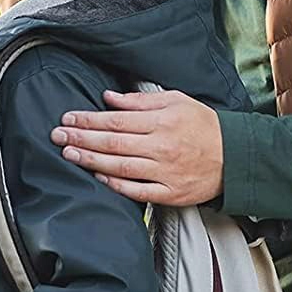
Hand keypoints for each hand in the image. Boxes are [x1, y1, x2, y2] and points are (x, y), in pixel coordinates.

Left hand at [52, 88, 223, 204]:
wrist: (235, 157)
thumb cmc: (204, 124)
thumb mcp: (175, 101)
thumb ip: (140, 100)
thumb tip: (109, 97)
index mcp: (161, 121)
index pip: (116, 119)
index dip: (89, 119)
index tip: (68, 117)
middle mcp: (160, 147)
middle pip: (113, 143)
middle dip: (82, 138)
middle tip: (57, 135)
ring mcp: (164, 173)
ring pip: (120, 167)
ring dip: (91, 160)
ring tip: (69, 153)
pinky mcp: (170, 194)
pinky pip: (137, 192)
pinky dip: (116, 185)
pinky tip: (98, 177)